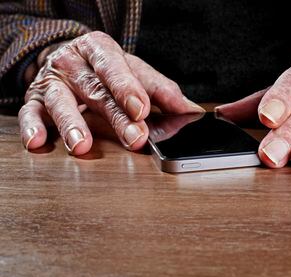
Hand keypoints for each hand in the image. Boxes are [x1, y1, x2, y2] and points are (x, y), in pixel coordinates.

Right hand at [18, 31, 203, 154]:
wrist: (67, 60)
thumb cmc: (106, 70)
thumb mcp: (134, 73)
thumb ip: (161, 91)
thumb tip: (191, 111)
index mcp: (100, 49)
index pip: (115, 66)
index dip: (128, 87)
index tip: (142, 109)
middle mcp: (73, 62)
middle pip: (95, 90)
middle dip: (115, 116)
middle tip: (135, 137)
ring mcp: (52, 81)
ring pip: (60, 102)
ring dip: (72, 124)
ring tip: (82, 145)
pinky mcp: (34, 100)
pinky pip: (30, 114)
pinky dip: (32, 128)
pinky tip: (38, 142)